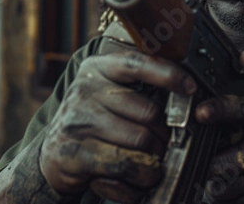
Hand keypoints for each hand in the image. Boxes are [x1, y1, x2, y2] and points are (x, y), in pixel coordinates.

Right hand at [39, 51, 196, 203]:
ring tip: (154, 164)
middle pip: (148, 112)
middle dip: (164, 134)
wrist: (53, 152)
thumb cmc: (93, 118)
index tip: (190, 87)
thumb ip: (139, 85)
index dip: (168, 74)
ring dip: (154, 159)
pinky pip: (123, 167)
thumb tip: (185, 91)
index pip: (137, 63)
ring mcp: (77, 122)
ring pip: (140, 142)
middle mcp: (85, 90)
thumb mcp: (109, 91)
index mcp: (98, 68)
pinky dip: (137, 179)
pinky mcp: (74, 154)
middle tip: (165, 144)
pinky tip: (137, 179)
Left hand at [195, 95, 243, 203]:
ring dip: (219, 188)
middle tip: (213, 166)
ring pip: (223, 184)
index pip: (243, 107)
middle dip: (211, 165)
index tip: (201, 112)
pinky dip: (232, 201)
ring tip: (232, 183)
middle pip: (221, 156)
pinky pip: (233, 202)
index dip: (220, 108)